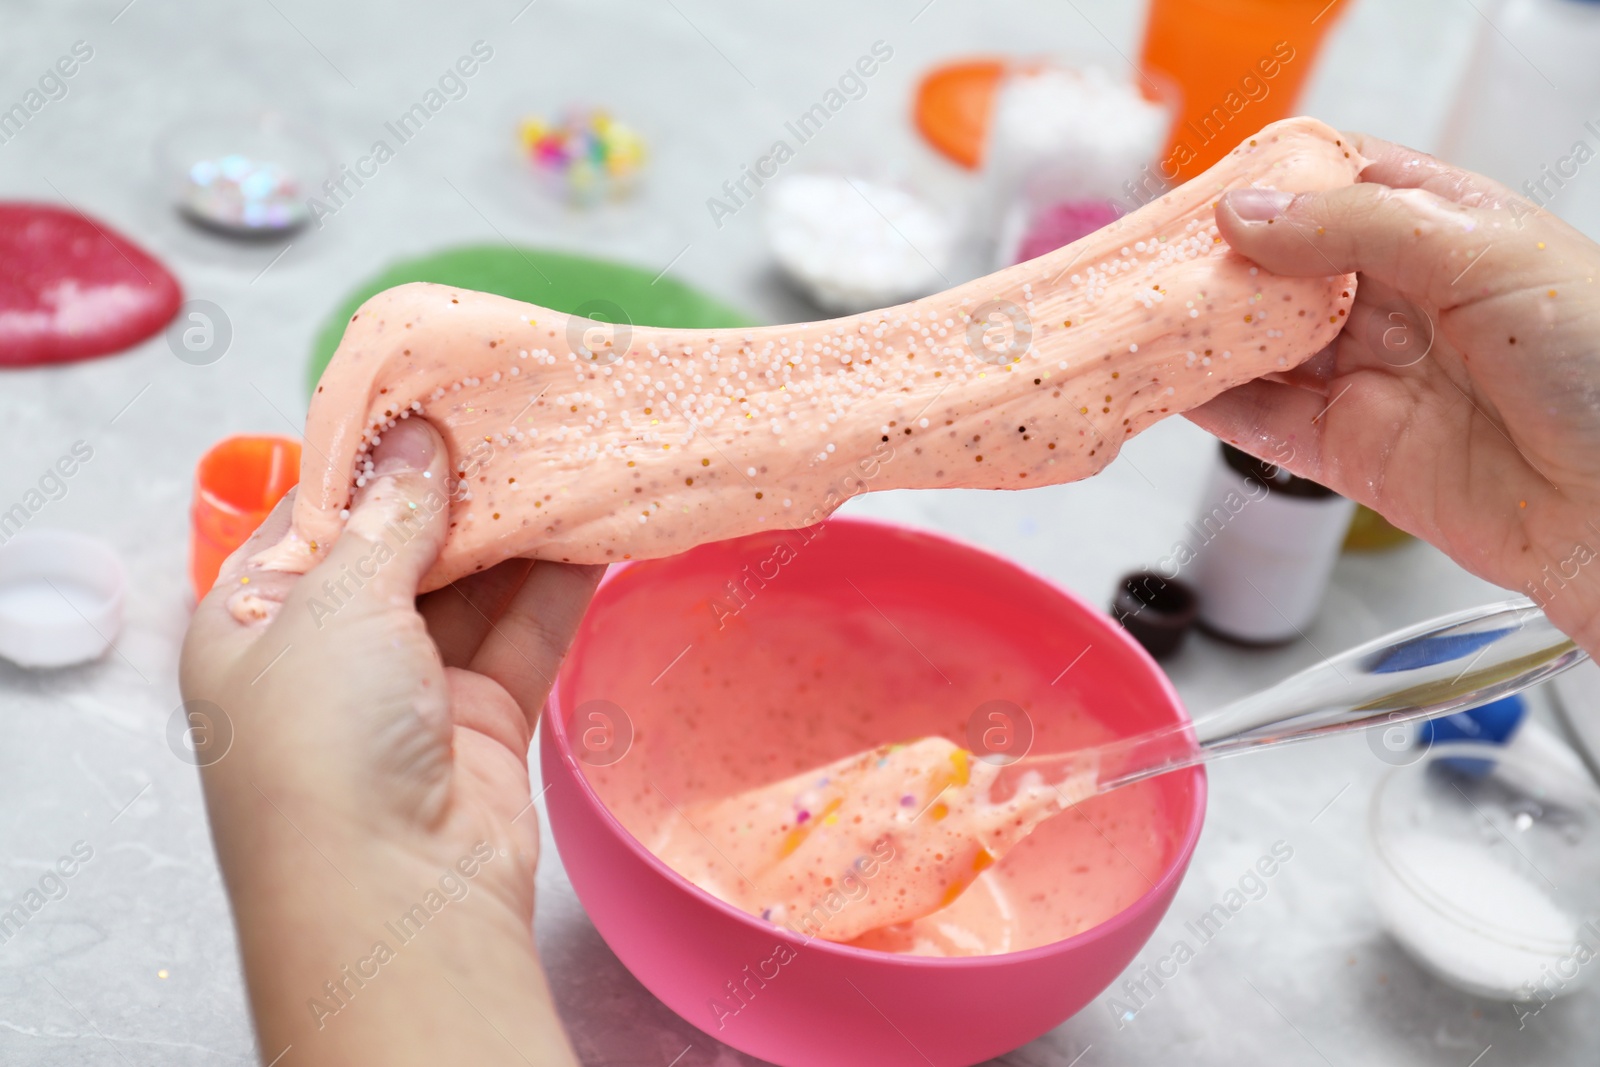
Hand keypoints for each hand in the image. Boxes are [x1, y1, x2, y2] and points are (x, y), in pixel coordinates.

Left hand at [180, 417, 601, 1065]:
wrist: (393, 900)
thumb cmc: (322, 745)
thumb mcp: (335, 606)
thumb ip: (391, 516)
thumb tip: (415, 436)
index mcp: (253, 620)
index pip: (318, 514)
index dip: (376, 454)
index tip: (436, 394)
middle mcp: (329, 651)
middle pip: (404, 545)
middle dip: (460, 486)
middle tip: (517, 412)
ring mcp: (411, 687)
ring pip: (472, 585)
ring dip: (517, 529)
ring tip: (568, 451)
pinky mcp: (484, 716)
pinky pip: (522, 631)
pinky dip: (556, 582)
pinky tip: (594, 525)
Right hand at [1190, 132, 1599, 656]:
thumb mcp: (1486, 257)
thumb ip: (1357, 230)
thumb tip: (1247, 215)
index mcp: (1448, 231)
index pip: (1338, 188)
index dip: (1269, 186)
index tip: (1203, 192)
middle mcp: (1405, 302)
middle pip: (1284, 270)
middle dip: (1217, 264)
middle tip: (1150, 261)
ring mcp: (1374, 380)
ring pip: (1263, 347)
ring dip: (1201, 335)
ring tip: (1139, 320)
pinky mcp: (1353, 454)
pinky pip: (1264, 423)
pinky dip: (1211, 407)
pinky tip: (1167, 384)